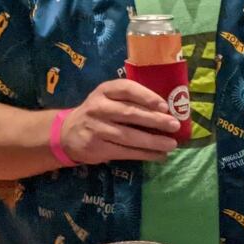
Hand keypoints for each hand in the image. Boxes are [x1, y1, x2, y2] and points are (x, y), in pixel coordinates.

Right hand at [61, 79, 179, 163]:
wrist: (67, 133)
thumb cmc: (100, 113)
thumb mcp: (109, 99)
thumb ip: (131, 101)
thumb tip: (168, 112)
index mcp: (104, 91)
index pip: (126, 88)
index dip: (146, 96)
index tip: (165, 106)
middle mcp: (98, 107)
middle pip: (130, 113)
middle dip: (155, 120)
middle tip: (175, 126)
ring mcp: (96, 128)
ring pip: (129, 136)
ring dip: (153, 141)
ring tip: (172, 144)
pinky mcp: (97, 147)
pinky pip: (125, 151)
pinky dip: (145, 154)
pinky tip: (159, 155)